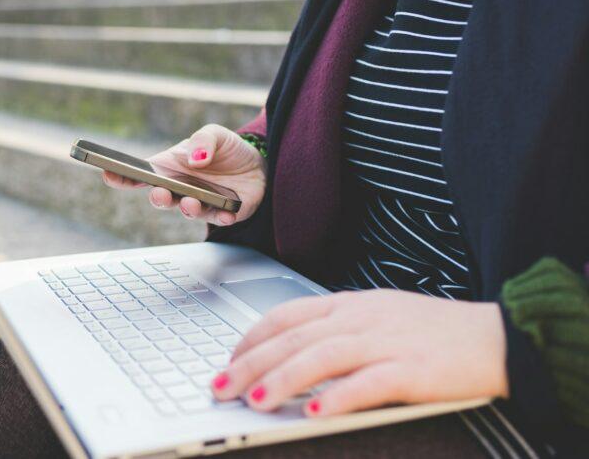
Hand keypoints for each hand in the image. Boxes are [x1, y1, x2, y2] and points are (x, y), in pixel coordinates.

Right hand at [101, 123, 265, 225]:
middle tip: (160, 192)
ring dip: (188, 209)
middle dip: (158, 197)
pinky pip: (220, 219)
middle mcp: (180, 189)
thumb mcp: (215, 134)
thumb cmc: (227, 150)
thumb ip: (203, 140)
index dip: (122, 177)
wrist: (259, 165)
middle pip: (161, 198)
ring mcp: (201, 204)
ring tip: (191, 202)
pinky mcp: (224, 214)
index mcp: (169, 169)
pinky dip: (221, 217)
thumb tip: (195, 158)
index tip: (108, 174)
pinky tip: (225, 213)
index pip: (140, 176)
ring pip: (188, 211)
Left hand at [211, 289, 508, 416]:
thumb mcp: (375, 318)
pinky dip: (339, 397)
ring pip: (323, 356)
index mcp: (348, 305)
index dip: (250, 338)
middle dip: (251, 363)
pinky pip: (370, 382)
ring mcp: (387, 341)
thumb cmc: (431, 332)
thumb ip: (333, 331)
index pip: (286, 316)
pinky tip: (315, 412)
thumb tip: (287, 352)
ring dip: (284, 379)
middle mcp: (361, 318)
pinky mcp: (414, 369)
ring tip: (255, 401)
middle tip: (221, 387)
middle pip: (294, 338)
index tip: (226, 360)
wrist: (496, 336)